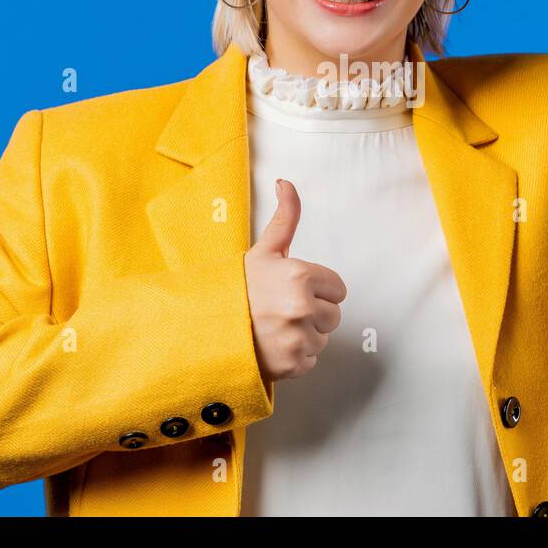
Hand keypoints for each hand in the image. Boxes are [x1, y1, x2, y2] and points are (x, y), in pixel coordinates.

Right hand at [243, 179, 346, 382]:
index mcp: (301, 276)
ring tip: (276, 327)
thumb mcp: (264, 250)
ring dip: (305, 335)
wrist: (208, 328)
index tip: (293, 290)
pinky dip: (296, 356)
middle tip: (282, 309)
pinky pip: (311, 360)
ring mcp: (299, 338)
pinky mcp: (294, 364)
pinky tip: (275, 345)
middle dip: (313, 312)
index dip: (318, 289)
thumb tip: (287, 183)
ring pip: (323, 338)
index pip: (338, 289)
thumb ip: (286, 217)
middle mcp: (303, 308)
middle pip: (334, 315)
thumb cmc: (239, 288)